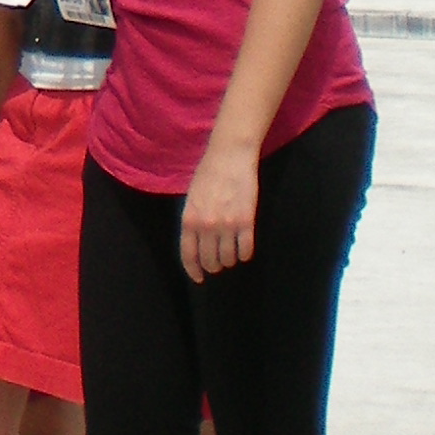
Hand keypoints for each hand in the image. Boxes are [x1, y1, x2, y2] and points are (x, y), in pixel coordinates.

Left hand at [179, 138, 259, 281]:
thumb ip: (193, 220)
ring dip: (230, 260)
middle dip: (213, 266)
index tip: (199, 278)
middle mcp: (206, 226)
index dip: (193, 270)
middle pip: (210, 261)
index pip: (188, 255)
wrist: (230, 156)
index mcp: (189, 219)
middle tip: (218, 263)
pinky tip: (244, 249)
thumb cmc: (208, 173)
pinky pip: (246, 250)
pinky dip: (245, 254)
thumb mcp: (192, 197)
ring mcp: (227, 225)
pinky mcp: (246, 222)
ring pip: (228, 259)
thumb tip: (197, 243)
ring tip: (231, 254)